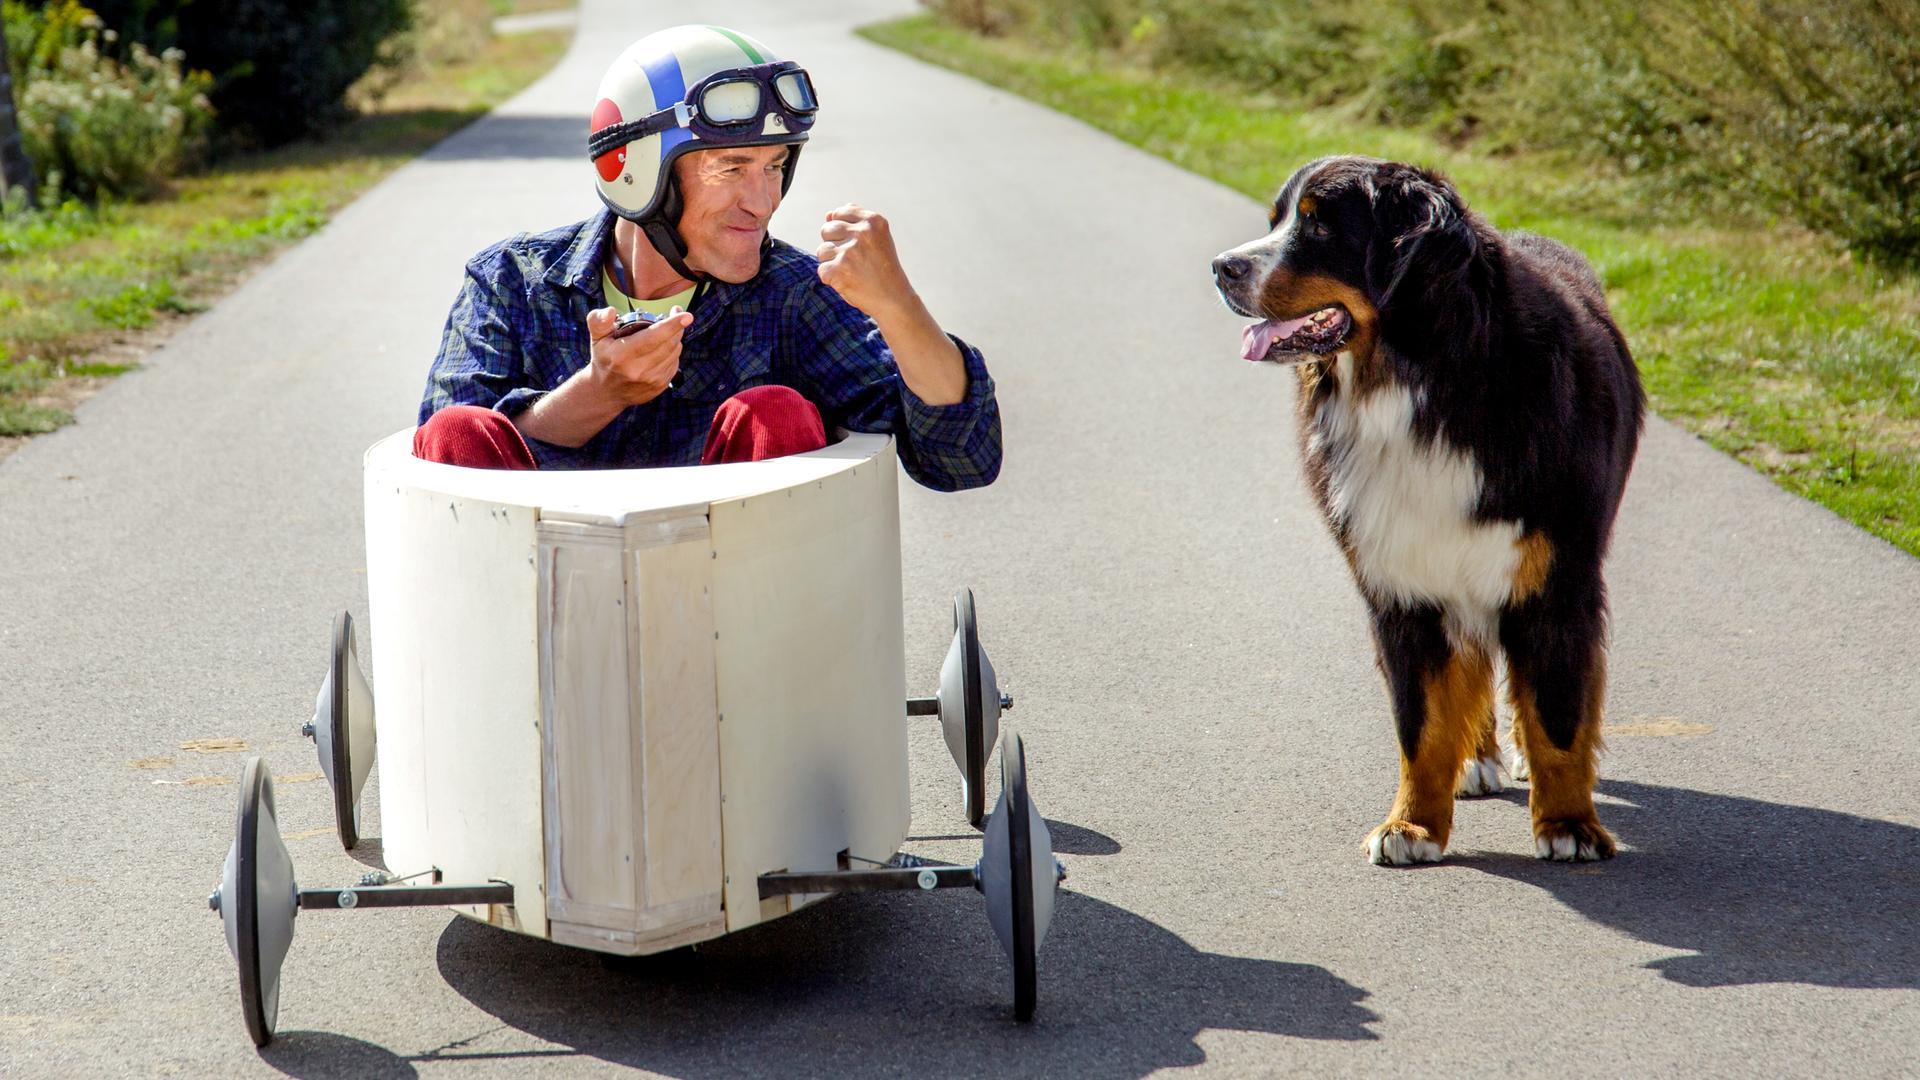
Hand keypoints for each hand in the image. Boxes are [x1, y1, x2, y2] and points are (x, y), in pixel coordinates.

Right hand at [585, 305, 692, 406]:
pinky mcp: (660, 386)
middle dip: (677, 326)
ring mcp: (651, 380)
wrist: (606, 391)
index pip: (653, 337)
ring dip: (675, 338)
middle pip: (669, 343)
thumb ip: (599, 320)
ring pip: (675, 352)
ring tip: (664, 332)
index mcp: (623, 356)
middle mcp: (639, 370)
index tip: (686, 315)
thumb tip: (610, 311)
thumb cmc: (604, 358)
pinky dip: (673, 351)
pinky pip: (675, 362)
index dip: (672, 325)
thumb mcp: (596, 337)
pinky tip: (662, 348)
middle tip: (675, 313)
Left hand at [817, 204, 917, 319]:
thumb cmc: (882, 268)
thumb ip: (855, 222)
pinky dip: (831, 279)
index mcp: (873, 221)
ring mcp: (850, 251)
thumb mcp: (877, 238)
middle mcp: (862, 233)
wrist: (894, 300)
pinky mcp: (839, 270)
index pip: (840, 212)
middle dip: (835, 244)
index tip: (856, 244)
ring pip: (822, 250)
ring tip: (852, 271)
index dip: (843, 230)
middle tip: (854, 260)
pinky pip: (822, 269)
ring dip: (832, 262)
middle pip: (827, 229)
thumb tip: (828, 215)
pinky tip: (849, 281)